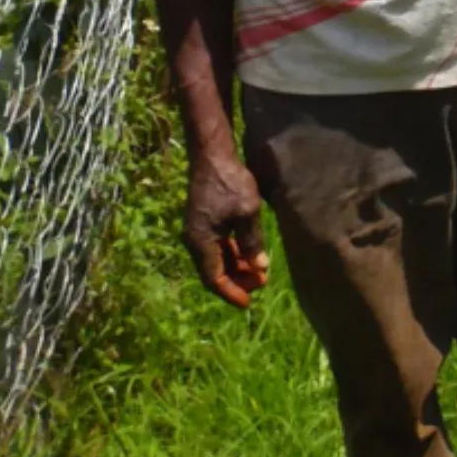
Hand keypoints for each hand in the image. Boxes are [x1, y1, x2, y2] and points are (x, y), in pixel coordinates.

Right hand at [185, 155, 269, 307]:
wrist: (212, 155)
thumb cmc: (230, 182)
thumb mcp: (247, 213)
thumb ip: (252, 242)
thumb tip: (259, 268)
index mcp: (201, 241)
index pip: (214, 278)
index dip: (232, 292)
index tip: (249, 302)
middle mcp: (195, 239)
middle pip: (214, 271)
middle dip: (237, 281)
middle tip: (260, 285)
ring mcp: (198, 230)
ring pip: (216, 258)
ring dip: (236, 267)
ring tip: (259, 273)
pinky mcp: (204, 220)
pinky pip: (217, 245)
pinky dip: (232, 253)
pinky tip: (249, 255)